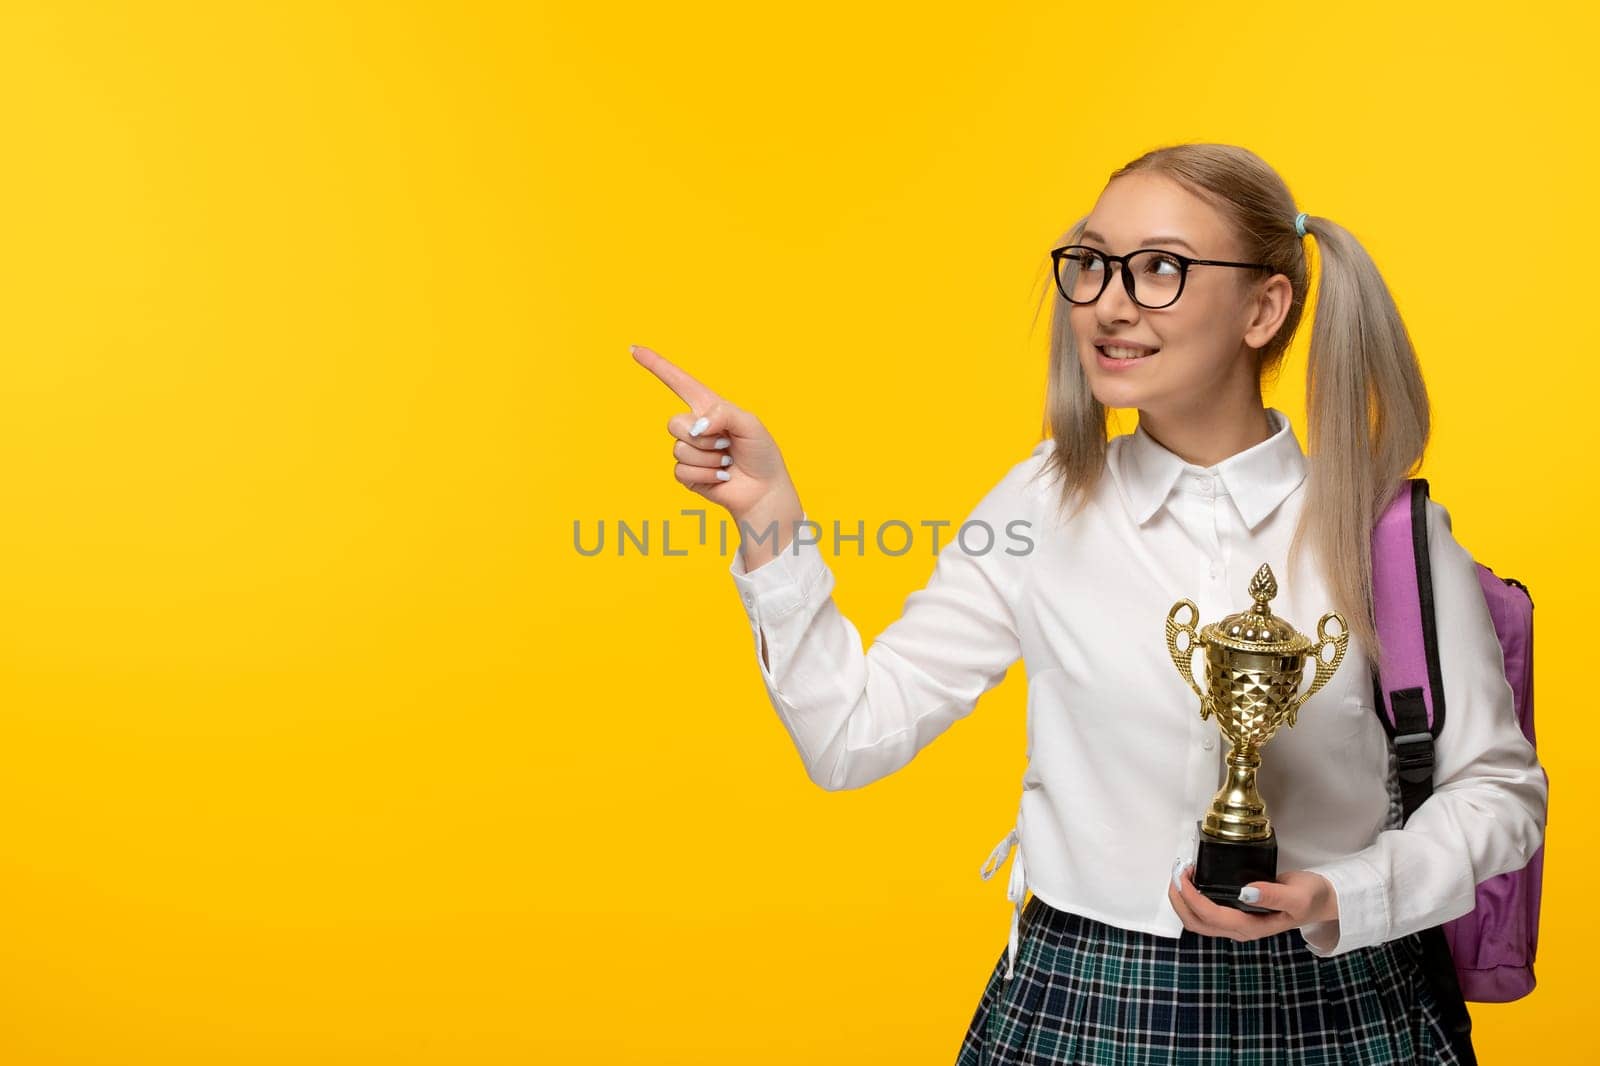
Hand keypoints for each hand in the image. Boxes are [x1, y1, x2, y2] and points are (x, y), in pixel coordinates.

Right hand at [631, 343, 795, 514]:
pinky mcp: (687, 474)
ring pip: (680, 449)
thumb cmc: (760, 453)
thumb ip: (722, 413)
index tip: (634, 350)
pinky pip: (682, 471)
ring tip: (727, 461)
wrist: (764, 489)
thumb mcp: (750, 423)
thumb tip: (695, 428)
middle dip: (703, 437)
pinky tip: (721, 476)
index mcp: (708, 407)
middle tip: (726, 443)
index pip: (678, 381)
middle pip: (674, 423)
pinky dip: (706, 475)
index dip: (656, 365)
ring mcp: (689, 451)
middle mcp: (695, 426)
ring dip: (709, 458)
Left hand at [1168, 861, 1337, 941]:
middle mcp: (1240, 930)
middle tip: (1176, 871)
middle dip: (1179, 899)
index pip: (1211, 916)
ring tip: (1180, 873)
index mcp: (1252, 927)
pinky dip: (1192, 898)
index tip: (1183, 875)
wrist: (1321, 902)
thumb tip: (1245, 891)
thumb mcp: (1298, 896)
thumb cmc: (1310, 898)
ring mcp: (1236, 924)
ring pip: (1197, 920)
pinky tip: (1192, 880)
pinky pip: (1205, 913)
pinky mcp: (1235, 915)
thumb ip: (1274, 895)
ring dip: (1182, 899)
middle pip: (1196, 922)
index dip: (1192, 897)